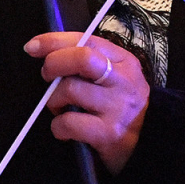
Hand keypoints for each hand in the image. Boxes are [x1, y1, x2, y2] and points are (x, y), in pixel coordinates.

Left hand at [24, 31, 148, 174]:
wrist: (152, 144)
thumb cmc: (123, 106)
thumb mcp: (116, 77)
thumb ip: (90, 63)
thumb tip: (49, 52)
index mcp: (123, 61)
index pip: (87, 40)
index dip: (55, 40)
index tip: (33, 46)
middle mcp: (122, 80)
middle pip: (82, 58)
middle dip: (54, 63)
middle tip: (47, 76)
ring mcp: (116, 107)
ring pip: (70, 90)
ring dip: (53, 99)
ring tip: (59, 107)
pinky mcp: (108, 134)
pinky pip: (69, 123)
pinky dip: (58, 126)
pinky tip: (63, 129)